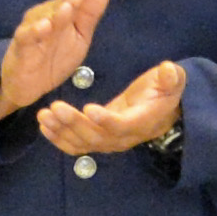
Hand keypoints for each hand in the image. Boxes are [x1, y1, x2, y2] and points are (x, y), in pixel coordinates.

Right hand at [0, 0, 110, 115]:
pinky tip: (44, 26)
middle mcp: (44, 18)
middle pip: (56, 7)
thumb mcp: (79, 37)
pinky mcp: (21, 48)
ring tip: (66, 7)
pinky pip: (26, 38)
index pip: (70, 0)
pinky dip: (33, 31)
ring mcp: (32, 32)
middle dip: (68, 1)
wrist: (29, 86)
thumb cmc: (55, 58)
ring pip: (41, 19)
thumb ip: (89, 14)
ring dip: (53, 13)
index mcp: (60, 14)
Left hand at [36, 59, 183, 154]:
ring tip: (43, 115)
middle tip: (55, 108)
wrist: (160, 110)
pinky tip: (43, 126)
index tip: (88, 108)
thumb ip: (171, 77)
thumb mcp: (173, 80)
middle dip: (74, 124)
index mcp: (143, 121)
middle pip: (97, 137)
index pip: (123, 126)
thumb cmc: (164, 91)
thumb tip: (168, 70)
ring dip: (61, 131)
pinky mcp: (97, 140)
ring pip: (83, 143)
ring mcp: (109, 142)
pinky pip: (76, 146)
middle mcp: (125, 137)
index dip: (106, 120)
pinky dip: (58, 138)